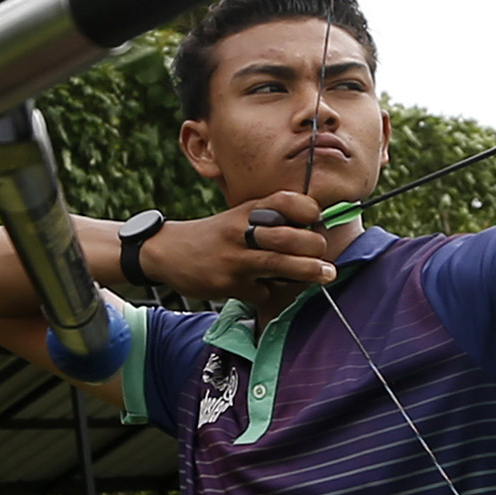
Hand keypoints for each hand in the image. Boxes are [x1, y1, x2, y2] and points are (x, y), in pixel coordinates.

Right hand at [140, 193, 341, 309]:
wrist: (168, 251)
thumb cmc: (215, 235)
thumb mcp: (238, 217)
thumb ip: (269, 221)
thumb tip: (312, 232)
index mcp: (247, 210)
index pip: (284, 201)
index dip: (307, 208)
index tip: (317, 218)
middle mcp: (241, 230)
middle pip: (288, 236)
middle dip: (314, 246)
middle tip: (325, 253)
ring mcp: (234, 258)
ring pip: (279, 263)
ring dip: (308, 270)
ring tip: (327, 274)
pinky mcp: (228, 284)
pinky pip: (262, 292)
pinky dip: (270, 293)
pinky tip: (266, 288)